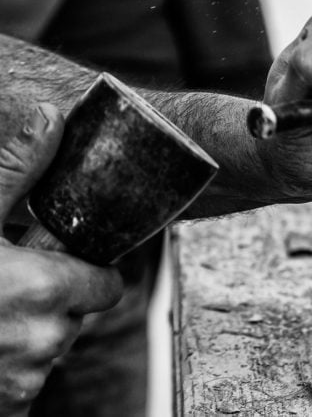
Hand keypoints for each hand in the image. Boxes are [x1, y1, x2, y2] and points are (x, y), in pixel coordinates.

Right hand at [0, 106, 122, 415]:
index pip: (106, 284)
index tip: (53, 261)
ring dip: (25, 333)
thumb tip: (51, 117)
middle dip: (51, 300)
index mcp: (44, 290)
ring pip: (48, 349)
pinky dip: (5, 367)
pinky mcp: (6, 409)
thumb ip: (13, 171)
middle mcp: (45, 341)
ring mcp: (23, 383)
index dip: (82, 270)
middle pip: (77, 315)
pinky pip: (22, 383)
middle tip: (5, 284)